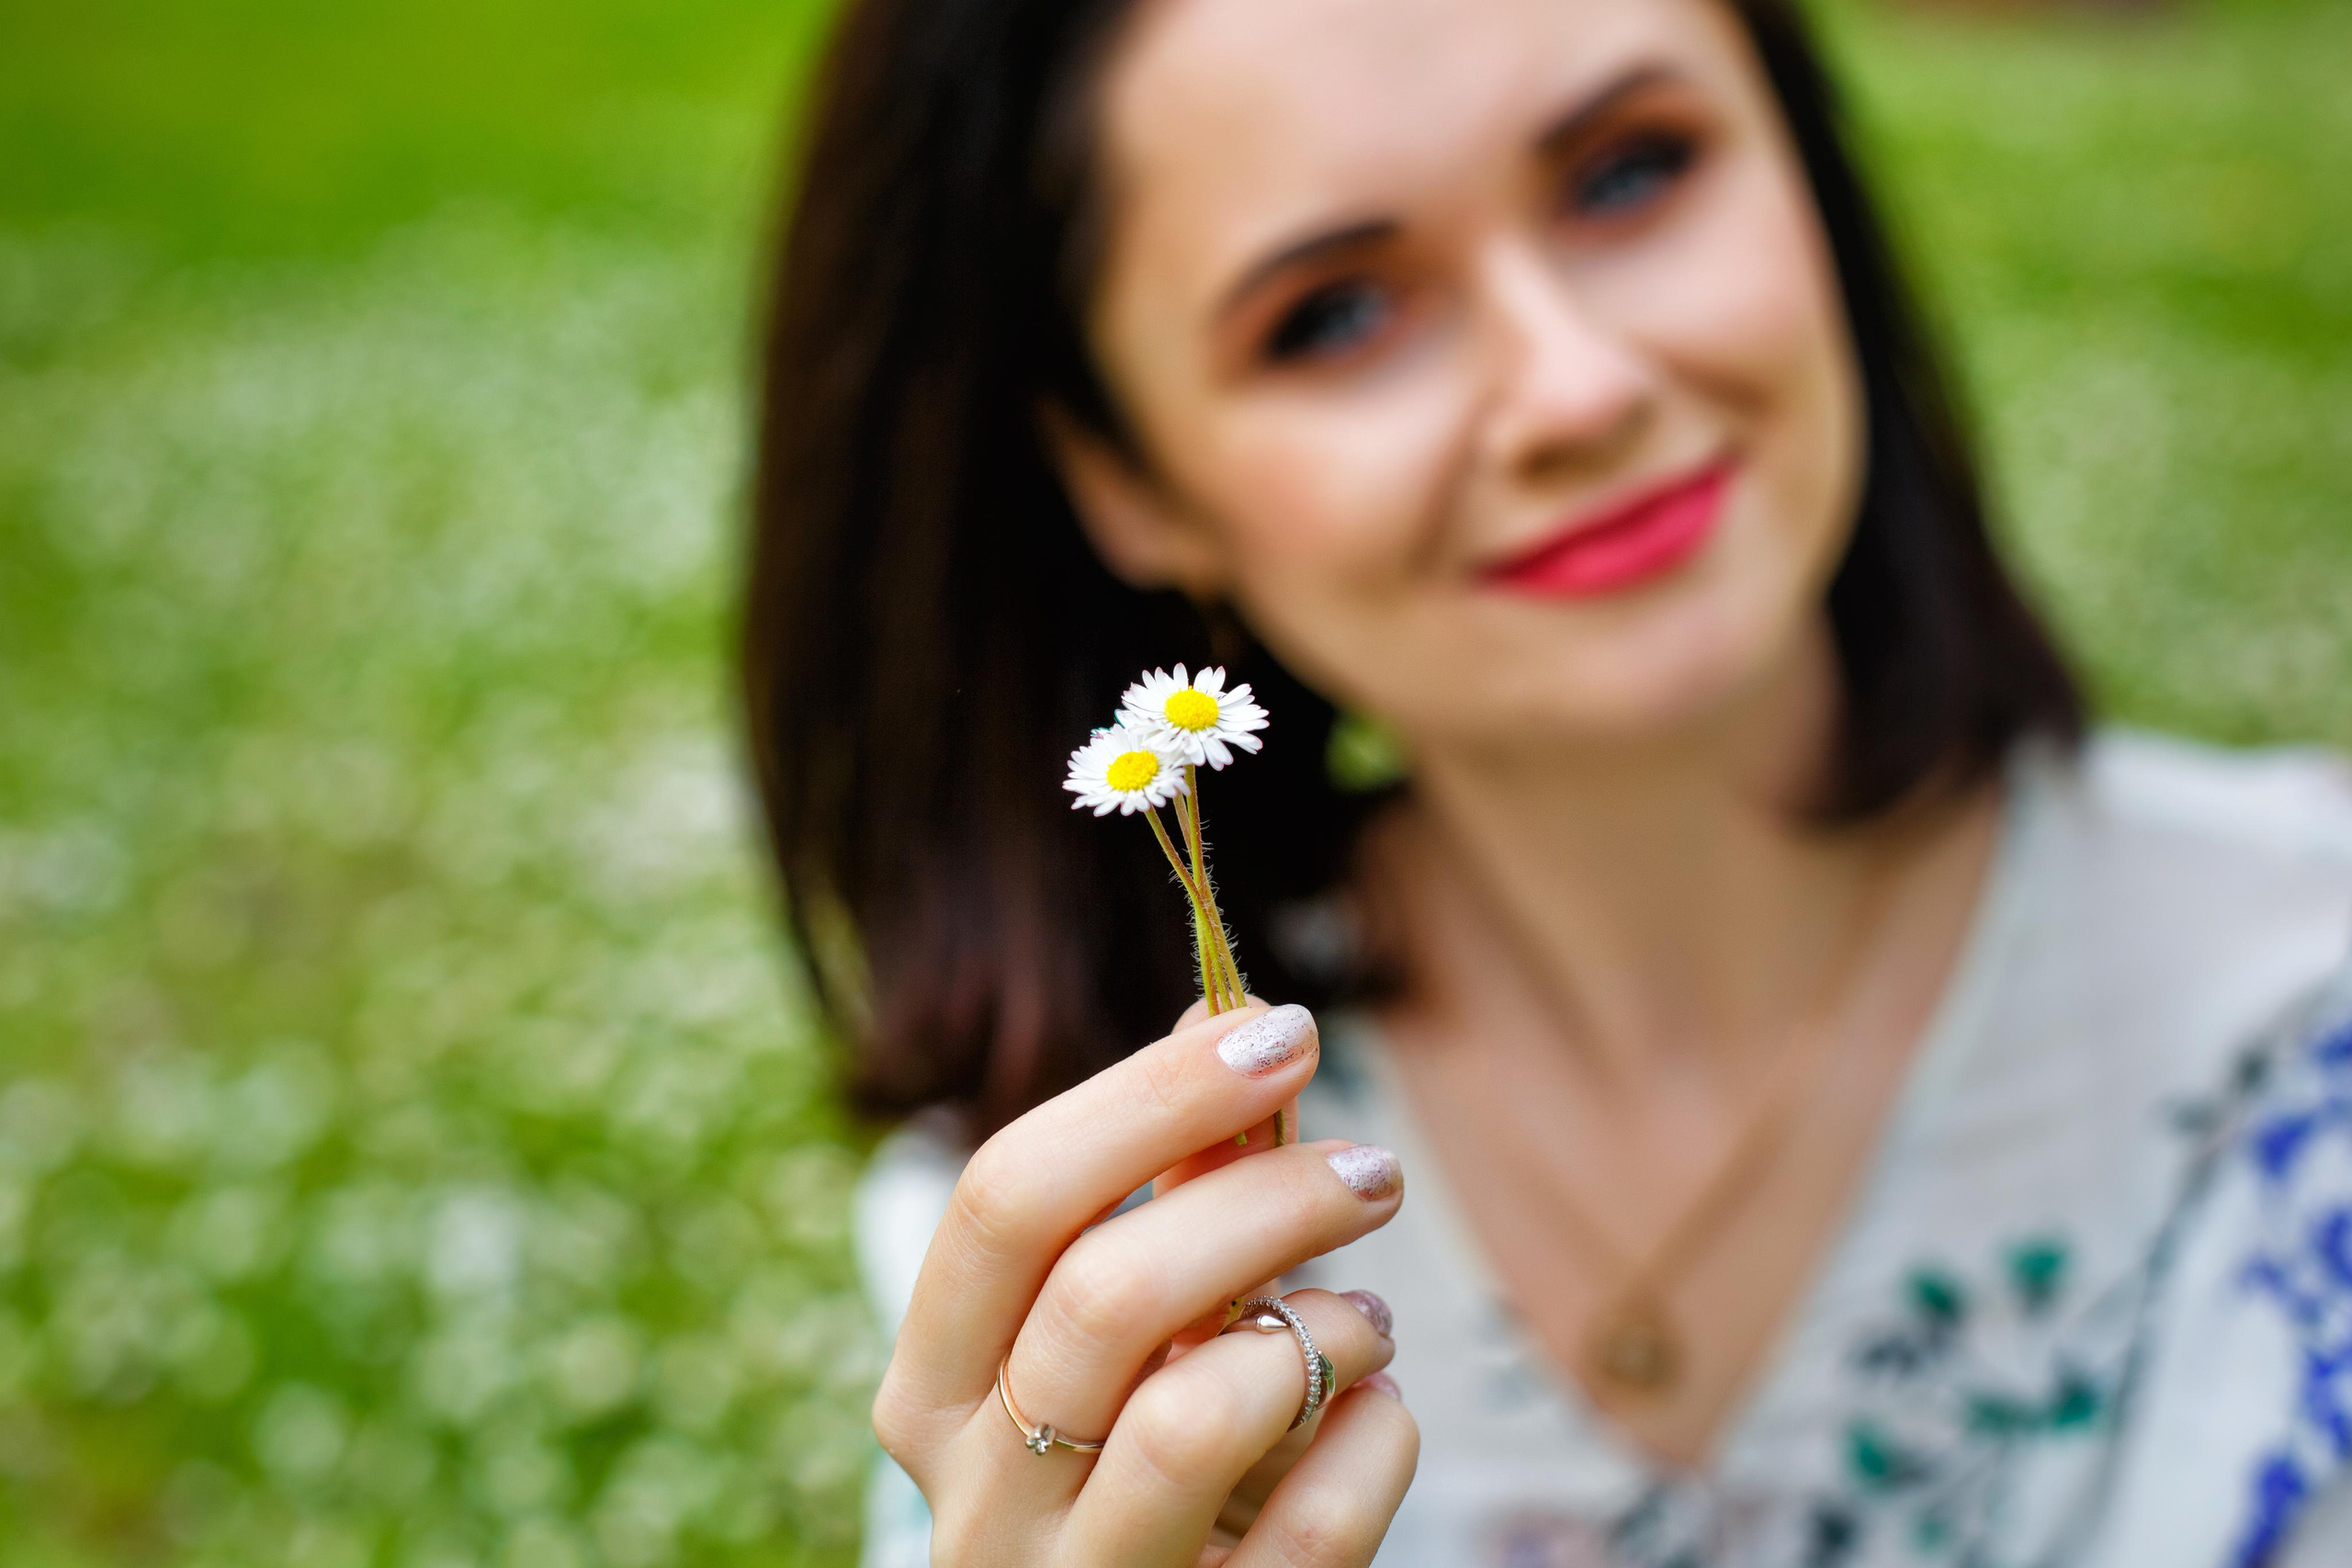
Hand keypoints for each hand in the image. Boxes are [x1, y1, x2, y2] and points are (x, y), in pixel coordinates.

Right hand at [872, 1002, 1417, 1566]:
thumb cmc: (1135, 1466)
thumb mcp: (1123, 1338)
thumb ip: (1167, 1187)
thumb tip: (1226, 1014)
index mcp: (934, 1390)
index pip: (1005, 1201)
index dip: (1148, 1096)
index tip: (1277, 1032)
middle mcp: (976, 1499)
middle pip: (1105, 1293)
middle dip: (1264, 1202)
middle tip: (1370, 1170)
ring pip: (1193, 1421)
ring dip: (1317, 1335)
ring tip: (1367, 1318)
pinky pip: (1310, 1534)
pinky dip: (1374, 1442)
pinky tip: (1379, 1408)